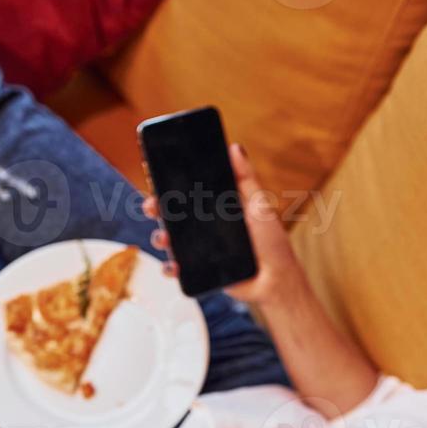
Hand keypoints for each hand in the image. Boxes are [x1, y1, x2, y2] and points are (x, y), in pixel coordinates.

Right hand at [142, 144, 305, 305]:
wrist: (275, 279)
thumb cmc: (271, 242)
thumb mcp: (259, 205)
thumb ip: (245, 178)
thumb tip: (234, 147)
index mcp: (214, 208)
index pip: (186, 192)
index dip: (168, 184)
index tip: (154, 172)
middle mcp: (202, 228)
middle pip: (171, 214)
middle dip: (155, 207)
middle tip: (151, 205)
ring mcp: (198, 250)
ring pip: (170, 240)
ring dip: (160, 236)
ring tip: (163, 237)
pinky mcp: (199, 272)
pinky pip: (177, 268)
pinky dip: (170, 267)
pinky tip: (172, 265)